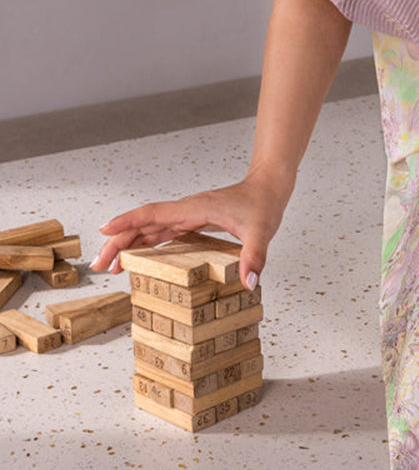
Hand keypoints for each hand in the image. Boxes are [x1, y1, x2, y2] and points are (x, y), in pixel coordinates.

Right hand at [91, 170, 291, 290]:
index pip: (153, 213)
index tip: (104, 230)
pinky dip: (146, 244)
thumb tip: (249, 283)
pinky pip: (162, 232)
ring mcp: (188, 216)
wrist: (269, 187)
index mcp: (194, 209)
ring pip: (149, 229)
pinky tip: (137, 257)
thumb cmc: (263, 204)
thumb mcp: (261, 232)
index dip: (127, 221)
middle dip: (118, 242)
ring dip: (128, 245)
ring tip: (110, 266)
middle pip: (143, 224)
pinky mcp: (193, 221)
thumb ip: (255, 257)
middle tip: (99, 264)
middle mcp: (186, 211)